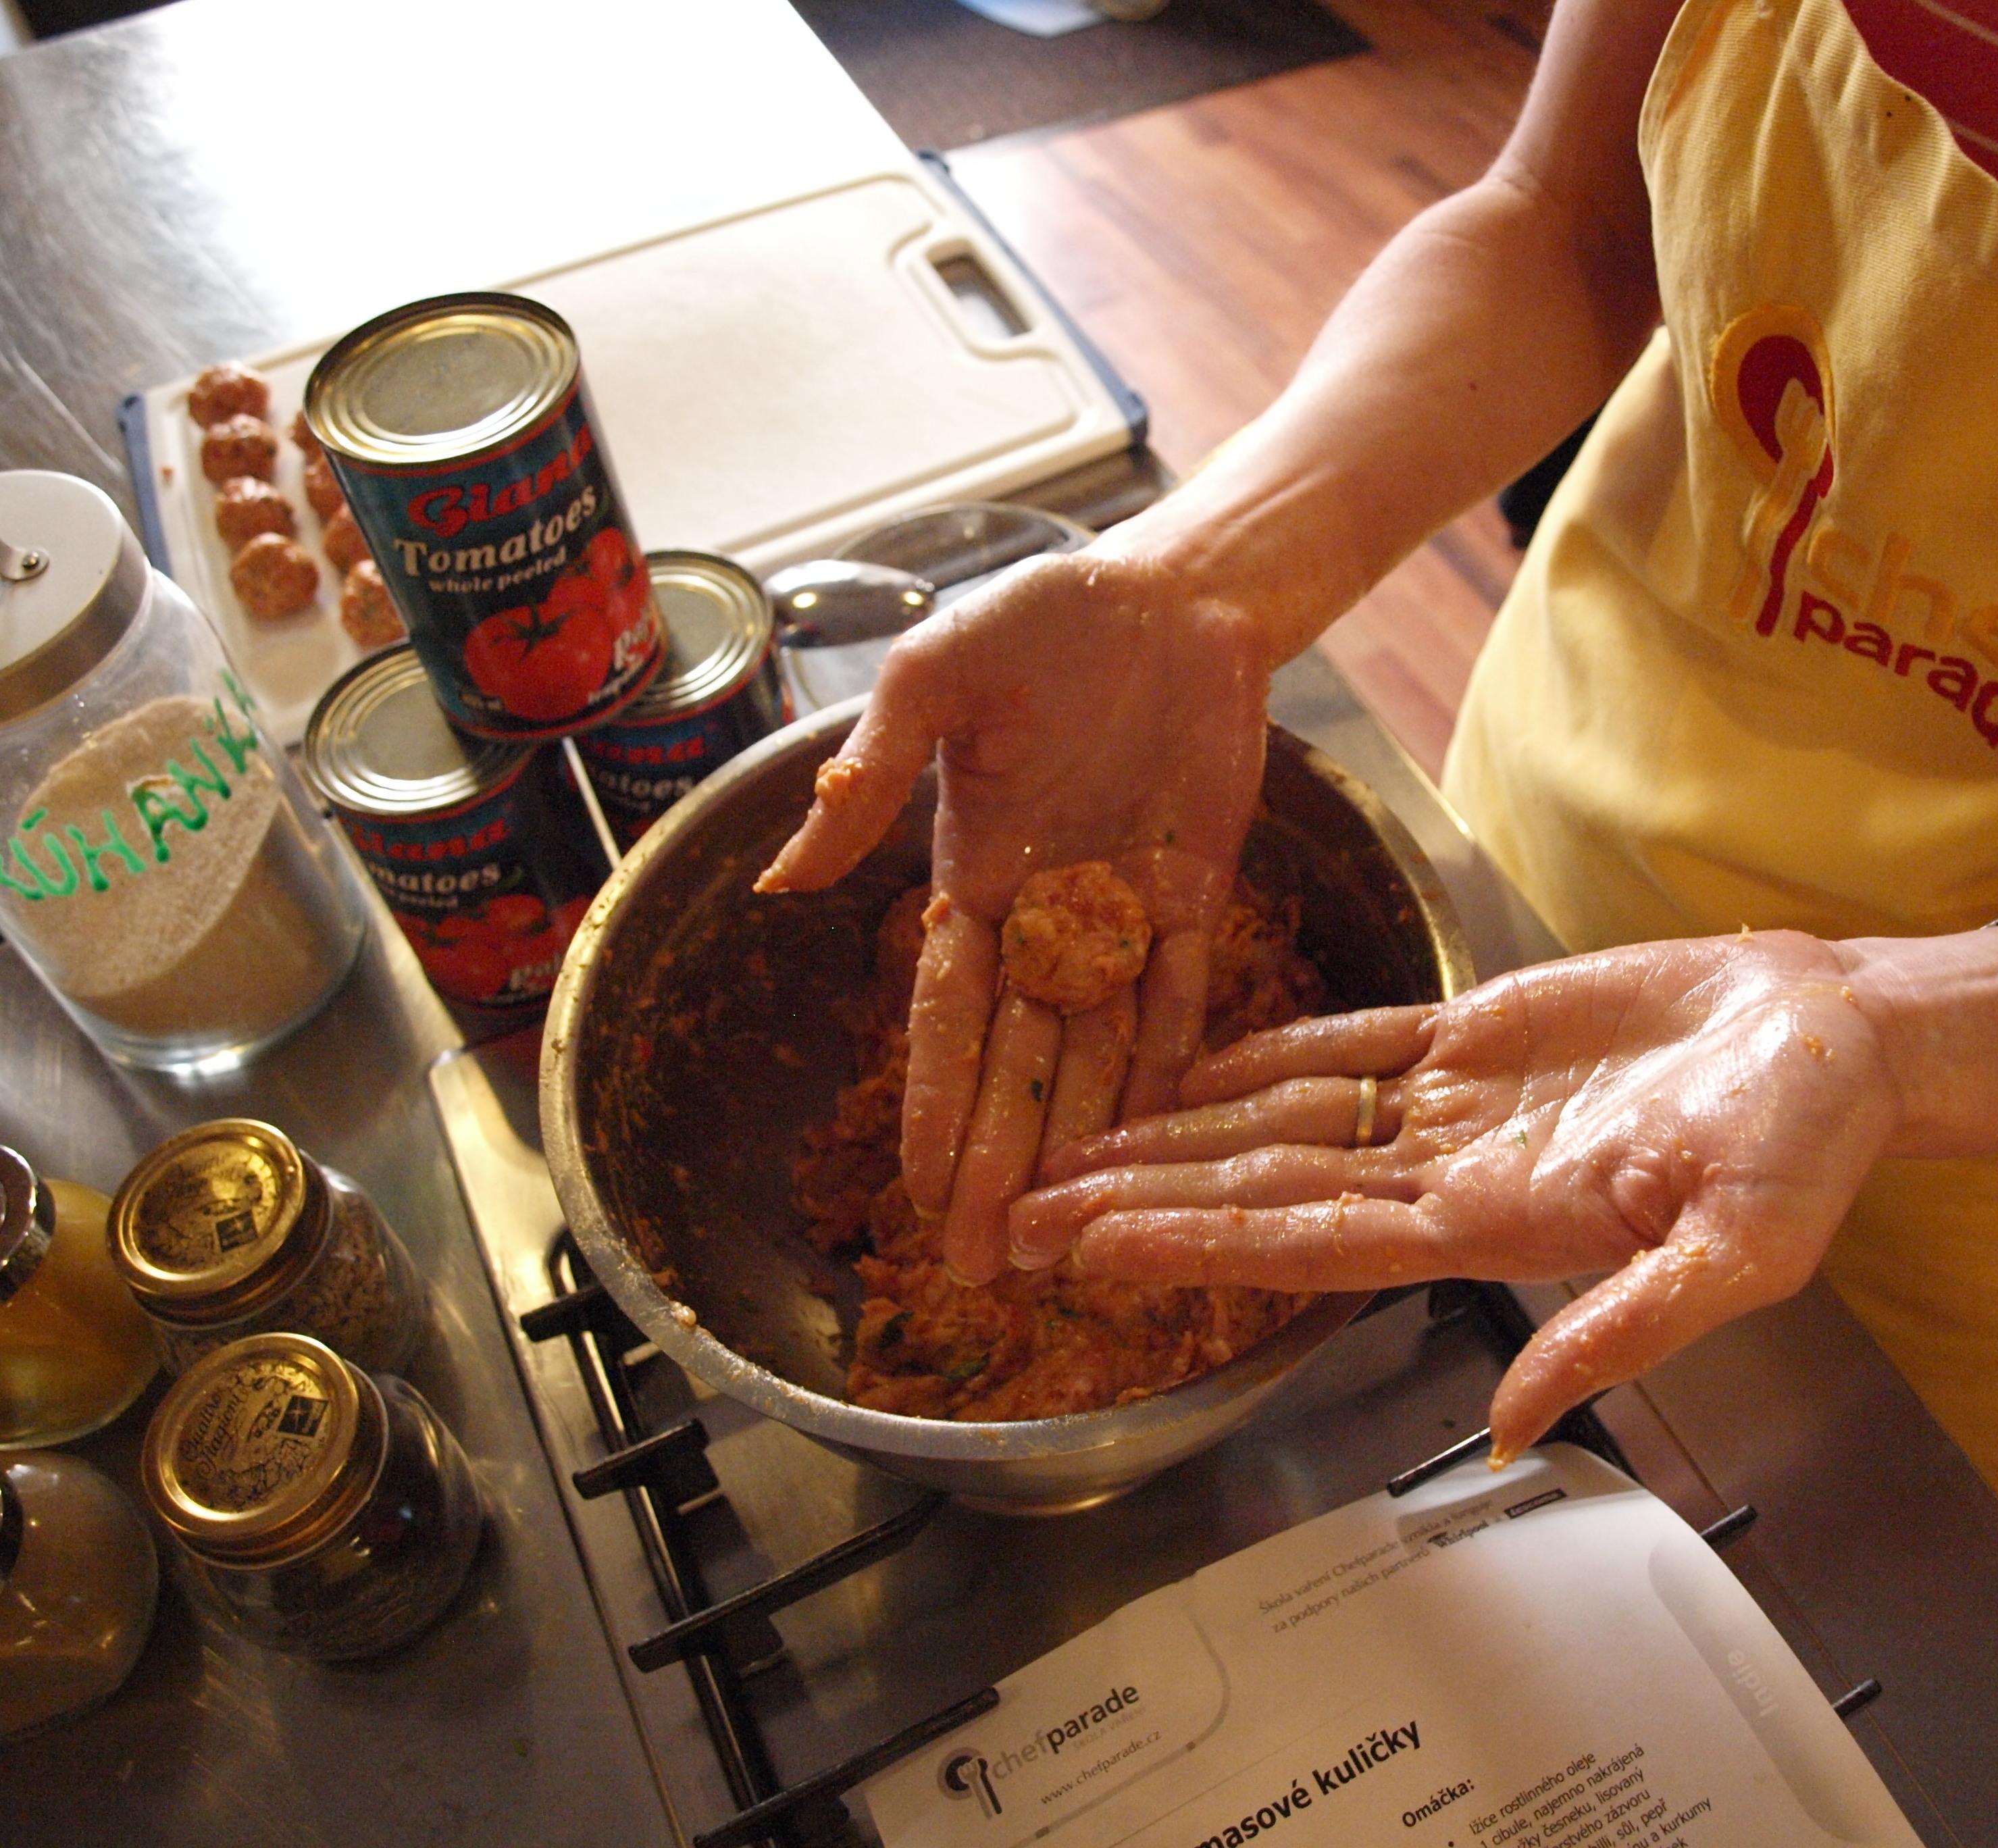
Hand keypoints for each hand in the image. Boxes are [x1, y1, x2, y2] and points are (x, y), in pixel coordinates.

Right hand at [755, 545, 1273, 1282]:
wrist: (1168, 591)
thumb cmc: (1040, 618)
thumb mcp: (933, 680)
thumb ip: (868, 774)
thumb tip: (781, 877)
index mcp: (971, 876)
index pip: (945, 1017)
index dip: (932, 1107)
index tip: (912, 1191)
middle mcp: (1046, 917)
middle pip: (1020, 1065)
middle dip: (1000, 1167)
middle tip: (983, 1270)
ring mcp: (1125, 916)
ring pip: (1100, 1057)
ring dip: (1084, 1147)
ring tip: (1068, 1242)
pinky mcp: (1200, 898)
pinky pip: (1189, 1003)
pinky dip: (1174, 1075)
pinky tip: (1163, 1153)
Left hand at [1010, 933, 1905, 1459]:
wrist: (1840, 1039)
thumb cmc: (1808, 1147)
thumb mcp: (1737, 1256)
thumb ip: (1618, 1333)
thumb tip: (1512, 1434)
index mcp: (1497, 1228)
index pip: (1314, 1242)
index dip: (1201, 1245)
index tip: (1097, 1249)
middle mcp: (1454, 1174)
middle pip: (1270, 1188)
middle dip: (1150, 1199)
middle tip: (1029, 1210)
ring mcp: (1459, 1104)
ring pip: (1289, 1120)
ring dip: (1183, 1130)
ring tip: (1078, 1137)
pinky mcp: (1479, 1032)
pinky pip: (1352, 1044)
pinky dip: (1268, 1051)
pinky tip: (1194, 1061)